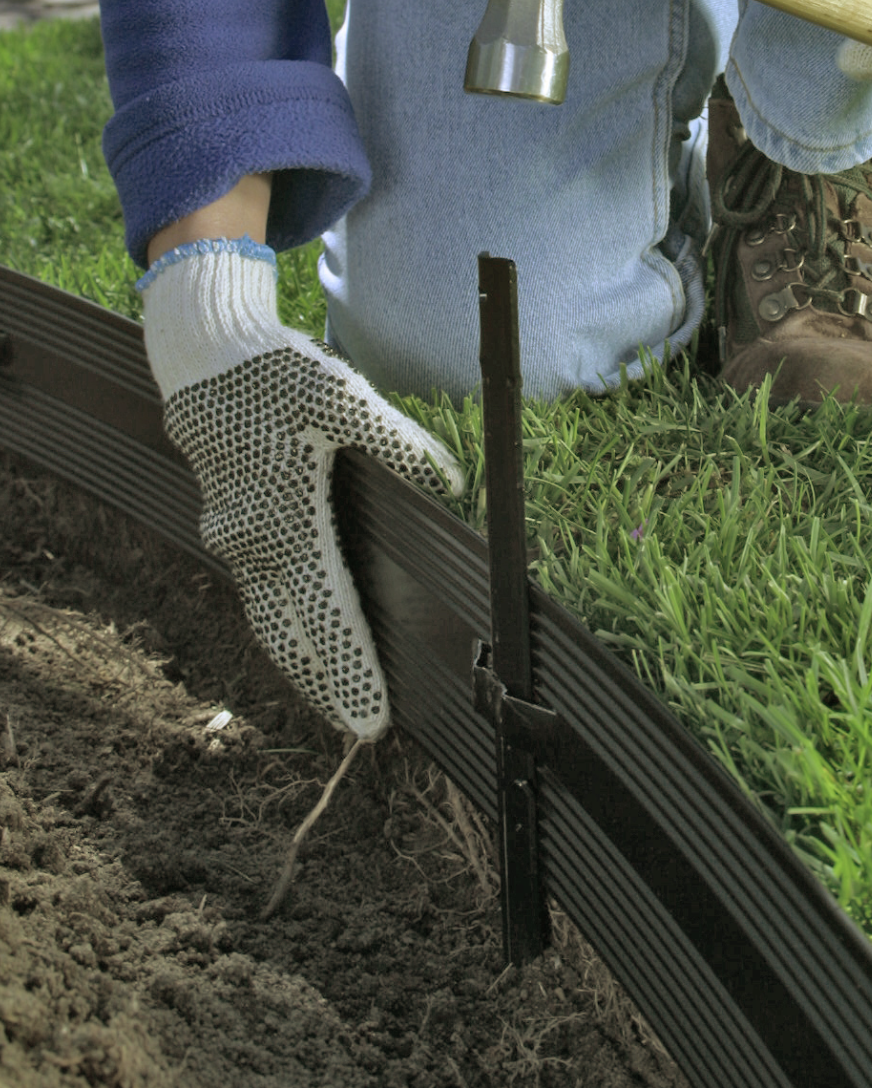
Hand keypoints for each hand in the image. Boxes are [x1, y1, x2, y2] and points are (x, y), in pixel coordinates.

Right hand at [140, 238, 463, 738]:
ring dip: (302, 662)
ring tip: (335, 699)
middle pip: (292, 638)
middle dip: (326, 686)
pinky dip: (284, 626)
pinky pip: (258, 594)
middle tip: (362, 729)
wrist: (205, 358)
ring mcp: (236, 539)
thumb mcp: (344, 398)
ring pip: (270, 621)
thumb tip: (449, 481)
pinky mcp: (230, 527)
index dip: (351, 671)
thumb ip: (399, 443)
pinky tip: (302, 637)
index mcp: (286, 520)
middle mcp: (255, 543)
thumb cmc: (277, 377)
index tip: (372, 718)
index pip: (327, 613)